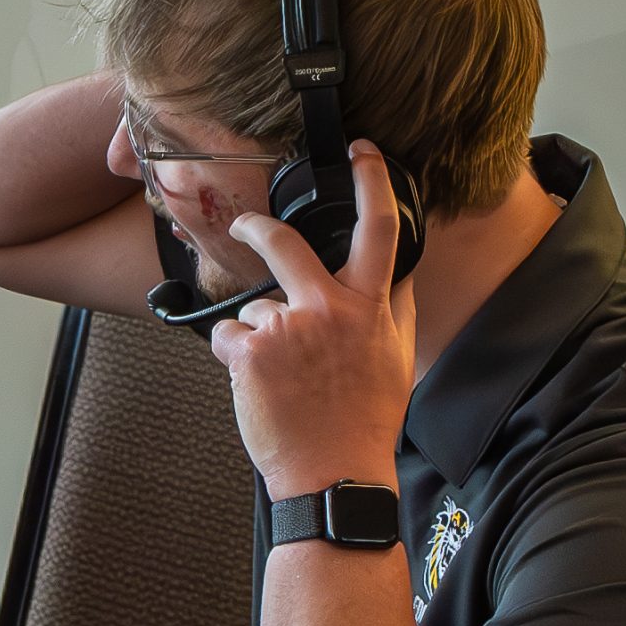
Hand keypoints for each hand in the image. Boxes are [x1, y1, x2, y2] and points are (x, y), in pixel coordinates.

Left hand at [208, 142, 416, 499]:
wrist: (334, 473)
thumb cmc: (365, 422)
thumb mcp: (396, 359)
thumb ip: (392, 309)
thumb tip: (396, 274)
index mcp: (368, 308)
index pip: (379, 230)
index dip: (372, 182)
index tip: (361, 152)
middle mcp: (327, 310)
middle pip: (283, 243)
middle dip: (256, 227)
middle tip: (243, 225)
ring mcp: (285, 329)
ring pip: (256, 307)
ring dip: (260, 335)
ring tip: (282, 379)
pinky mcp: (248, 353)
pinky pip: (228, 336)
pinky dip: (236, 357)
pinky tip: (259, 386)